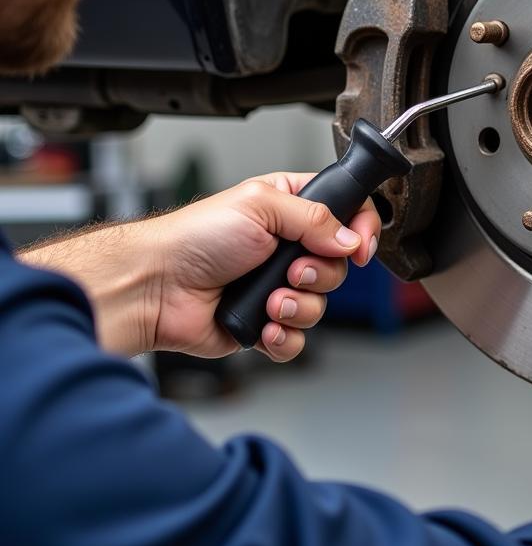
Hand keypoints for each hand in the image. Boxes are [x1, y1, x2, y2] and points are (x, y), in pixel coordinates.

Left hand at [23, 173, 381, 361]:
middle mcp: (288, 248)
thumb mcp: (260, 206)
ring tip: (269, 299)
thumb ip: (314, 217)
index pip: (348, 213)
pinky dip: (283, 336)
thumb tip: (350, 239)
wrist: (156, 287)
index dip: (361, 230)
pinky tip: (263, 325)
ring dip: (298, 306)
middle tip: (293, 270)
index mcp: (290, 209)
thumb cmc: (193, 237)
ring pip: (321, 305)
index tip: (360, 247)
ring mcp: (278, 286)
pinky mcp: (266, 323)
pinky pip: (298, 339)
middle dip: (320, 274)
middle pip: (339, 266)